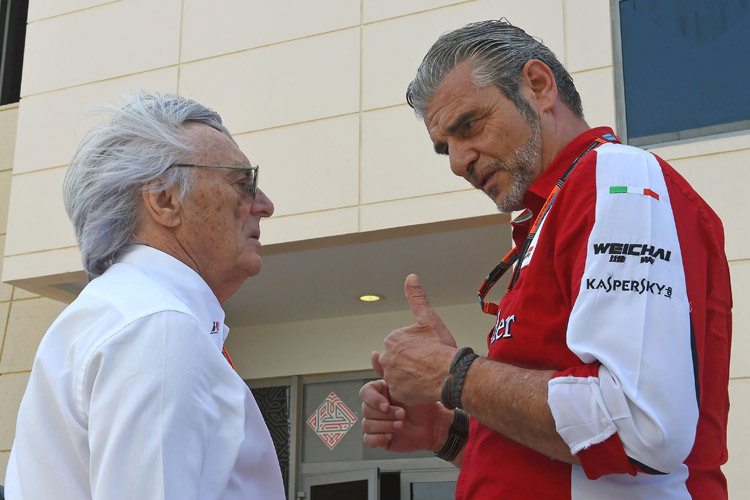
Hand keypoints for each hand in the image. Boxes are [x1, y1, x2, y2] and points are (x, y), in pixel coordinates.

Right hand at [360, 361, 451, 453]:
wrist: (435, 424)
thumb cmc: (422, 404)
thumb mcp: (406, 386)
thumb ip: (388, 371)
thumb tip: (374, 353)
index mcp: (379, 393)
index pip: (364, 393)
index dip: (373, 399)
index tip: (387, 404)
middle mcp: (375, 408)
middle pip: (366, 410)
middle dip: (385, 414)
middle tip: (402, 414)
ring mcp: (377, 423)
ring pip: (367, 424)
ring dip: (385, 425)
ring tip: (401, 424)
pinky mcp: (380, 438)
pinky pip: (368, 439)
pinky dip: (378, 437)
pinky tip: (392, 435)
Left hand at [377, 274, 457, 404]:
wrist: (450, 374)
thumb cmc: (441, 347)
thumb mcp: (428, 318)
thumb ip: (417, 298)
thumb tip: (411, 277)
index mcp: (392, 339)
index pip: (401, 344)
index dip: (416, 348)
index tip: (427, 351)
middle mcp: (386, 357)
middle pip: (398, 360)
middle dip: (410, 362)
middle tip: (428, 364)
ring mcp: (390, 377)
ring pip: (400, 376)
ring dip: (410, 376)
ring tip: (426, 376)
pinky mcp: (396, 393)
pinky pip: (400, 392)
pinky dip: (410, 391)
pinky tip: (422, 387)